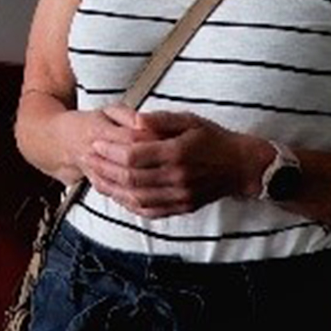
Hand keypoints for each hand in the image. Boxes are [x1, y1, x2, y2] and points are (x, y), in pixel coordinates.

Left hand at [82, 106, 258, 217]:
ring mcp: (181, 196)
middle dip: (104, 168)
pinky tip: (116, 194)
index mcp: (177, 153)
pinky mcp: (183, 207)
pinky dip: (129, 204)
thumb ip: (160, 120)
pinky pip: (150, 211)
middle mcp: (178, 178)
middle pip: (131, 178)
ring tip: (94, 176)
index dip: (110, 151)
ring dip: (112, 188)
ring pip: (137, 197)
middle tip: (88, 158)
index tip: (95, 143)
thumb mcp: (188, 120)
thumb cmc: (213, 138)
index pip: (134, 156)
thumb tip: (134, 119)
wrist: (242, 166)